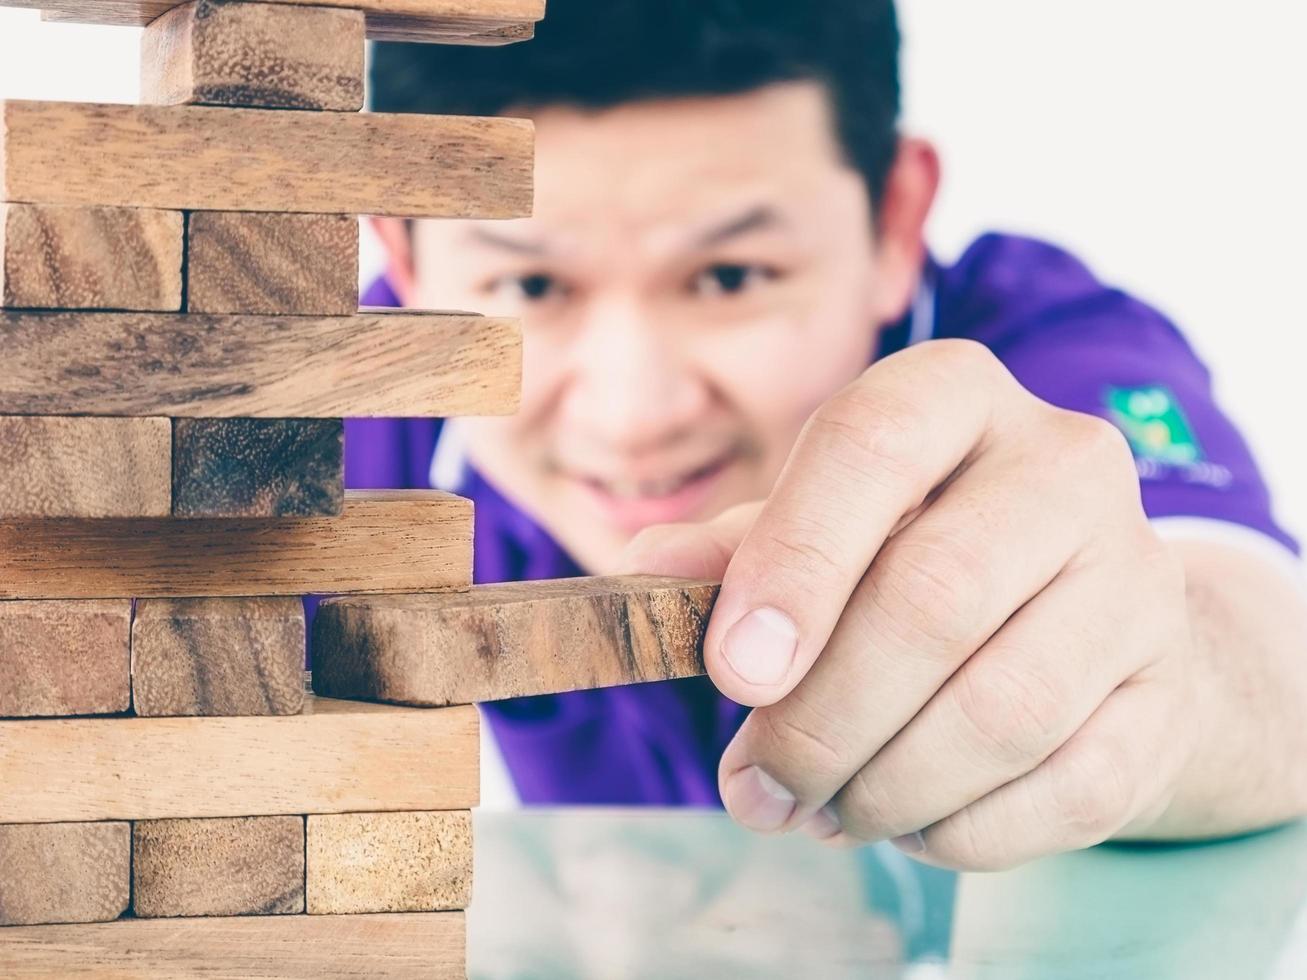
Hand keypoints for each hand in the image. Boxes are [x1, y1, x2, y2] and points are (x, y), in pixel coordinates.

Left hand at [619, 339, 1198, 870]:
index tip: (732, 675)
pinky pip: (1063, 788)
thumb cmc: (917, 559)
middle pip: (932, 598)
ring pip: (1001, 709)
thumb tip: (645, 572)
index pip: (871, 445)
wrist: (1082, 624)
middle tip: (758, 787)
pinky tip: (908, 823)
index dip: (792, 564)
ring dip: (883, 788)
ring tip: (819, 812)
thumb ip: (740, 550)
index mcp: (956, 396)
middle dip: (821, 720)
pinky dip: (962, 830)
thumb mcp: (821, 528)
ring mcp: (1137, 577)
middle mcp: (1066, 464)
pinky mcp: (1166, 688)